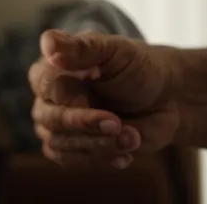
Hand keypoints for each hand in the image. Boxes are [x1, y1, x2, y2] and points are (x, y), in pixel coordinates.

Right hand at [29, 30, 182, 169]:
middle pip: (49, 120)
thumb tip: (48, 43)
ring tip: (130, 137)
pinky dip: (100, 160)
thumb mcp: (115, 50)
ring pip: (60, 145)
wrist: (163, 97)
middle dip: (84, 125)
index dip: (68, 98)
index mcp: (54, 67)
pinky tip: (125, 153)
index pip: (43, 85)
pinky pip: (73, 162)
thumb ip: (81, 47)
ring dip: (98, 144)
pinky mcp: (75, 148)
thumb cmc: (136, 66)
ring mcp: (61, 125)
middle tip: (117, 124)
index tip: (92, 102)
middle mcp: (50, 97)